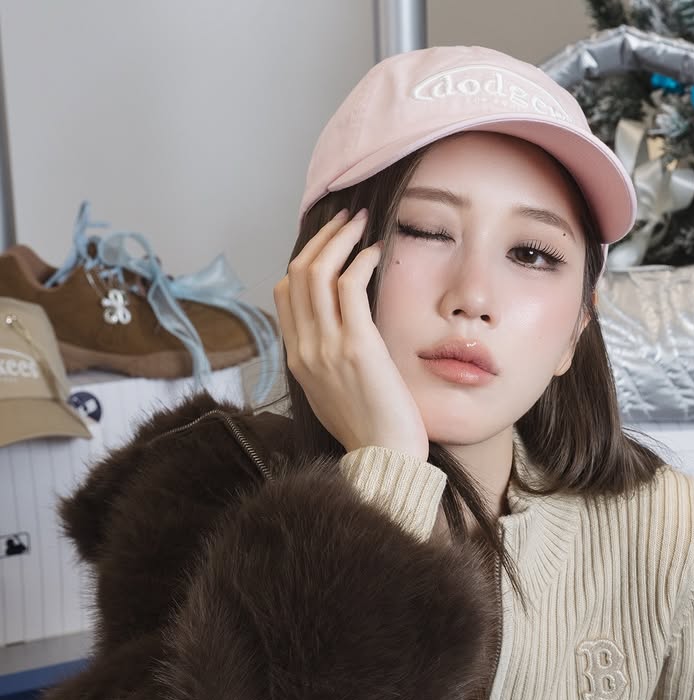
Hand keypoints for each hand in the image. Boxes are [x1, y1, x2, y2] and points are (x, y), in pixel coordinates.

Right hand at [273, 209, 428, 459]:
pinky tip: (375, 252)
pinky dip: (360, 260)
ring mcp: (326, 347)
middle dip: (321, 238)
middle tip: (347, 220)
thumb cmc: (370, 431)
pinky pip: (349, 286)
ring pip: (318, 272)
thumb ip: (326, 360)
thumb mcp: (333, 393)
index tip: (329, 244)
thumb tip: (338, 331)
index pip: (284, 293)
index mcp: (296, 360)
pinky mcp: (357, 347)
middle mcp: (304, 349)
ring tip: (361, 222)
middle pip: (297, 273)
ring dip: (340, 238)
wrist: (384, 459)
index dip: (304, 259)